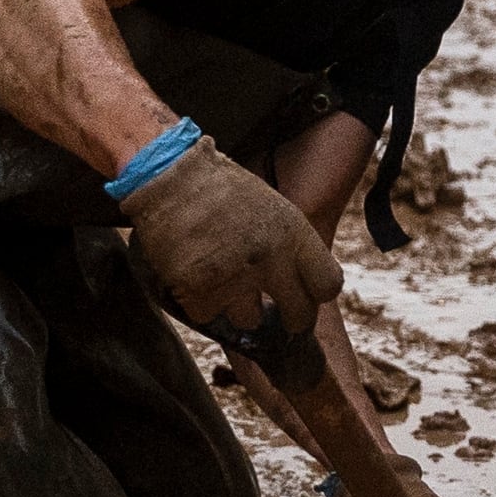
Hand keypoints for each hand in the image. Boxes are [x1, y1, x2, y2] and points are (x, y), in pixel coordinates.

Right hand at [120, 143, 340, 350]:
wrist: (167, 176)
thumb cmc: (219, 189)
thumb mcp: (271, 207)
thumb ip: (290, 246)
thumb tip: (302, 284)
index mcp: (293, 233)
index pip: (328, 285)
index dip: (316, 294)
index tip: (306, 296)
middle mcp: (269, 258)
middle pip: (298, 313)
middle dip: (291, 318)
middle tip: (278, 314)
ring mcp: (234, 277)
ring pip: (249, 320)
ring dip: (238, 307)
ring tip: (223, 280)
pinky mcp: (198, 290)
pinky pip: (209, 315)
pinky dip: (201, 302)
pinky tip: (195, 277)